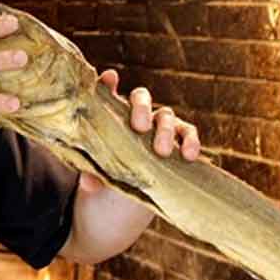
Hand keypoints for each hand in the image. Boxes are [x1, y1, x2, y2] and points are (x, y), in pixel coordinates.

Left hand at [78, 69, 200, 192]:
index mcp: (112, 117)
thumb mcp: (99, 178)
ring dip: (165, 129)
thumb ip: (91, 174)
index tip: (110, 78)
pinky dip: (191, 141)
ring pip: (166, 114)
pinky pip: (188, 133)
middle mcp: (136, 116)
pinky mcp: (179, 142)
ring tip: (162, 151)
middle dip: (142, 108)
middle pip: (141, 98)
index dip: (108, 84)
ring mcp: (159, 127)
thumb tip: (89, 181)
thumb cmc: (111, 179)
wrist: (134, 202)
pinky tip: (189, 155)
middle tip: (140, 127)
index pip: (108, 93)